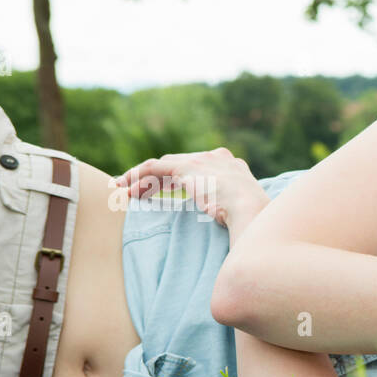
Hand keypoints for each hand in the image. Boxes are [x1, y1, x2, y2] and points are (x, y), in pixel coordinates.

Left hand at [113, 147, 269, 230]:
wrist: (251, 210)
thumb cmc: (251, 219)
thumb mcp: (241, 210)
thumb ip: (229, 207)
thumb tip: (220, 219)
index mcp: (233, 166)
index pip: (198, 169)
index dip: (178, 180)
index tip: (165, 191)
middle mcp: (217, 157)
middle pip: (178, 165)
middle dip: (158, 179)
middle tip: (140, 191)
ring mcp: (202, 160)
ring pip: (163, 166)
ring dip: (142, 179)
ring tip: (125, 190)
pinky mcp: (186, 167)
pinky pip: (154, 168)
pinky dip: (138, 176)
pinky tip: (125, 187)